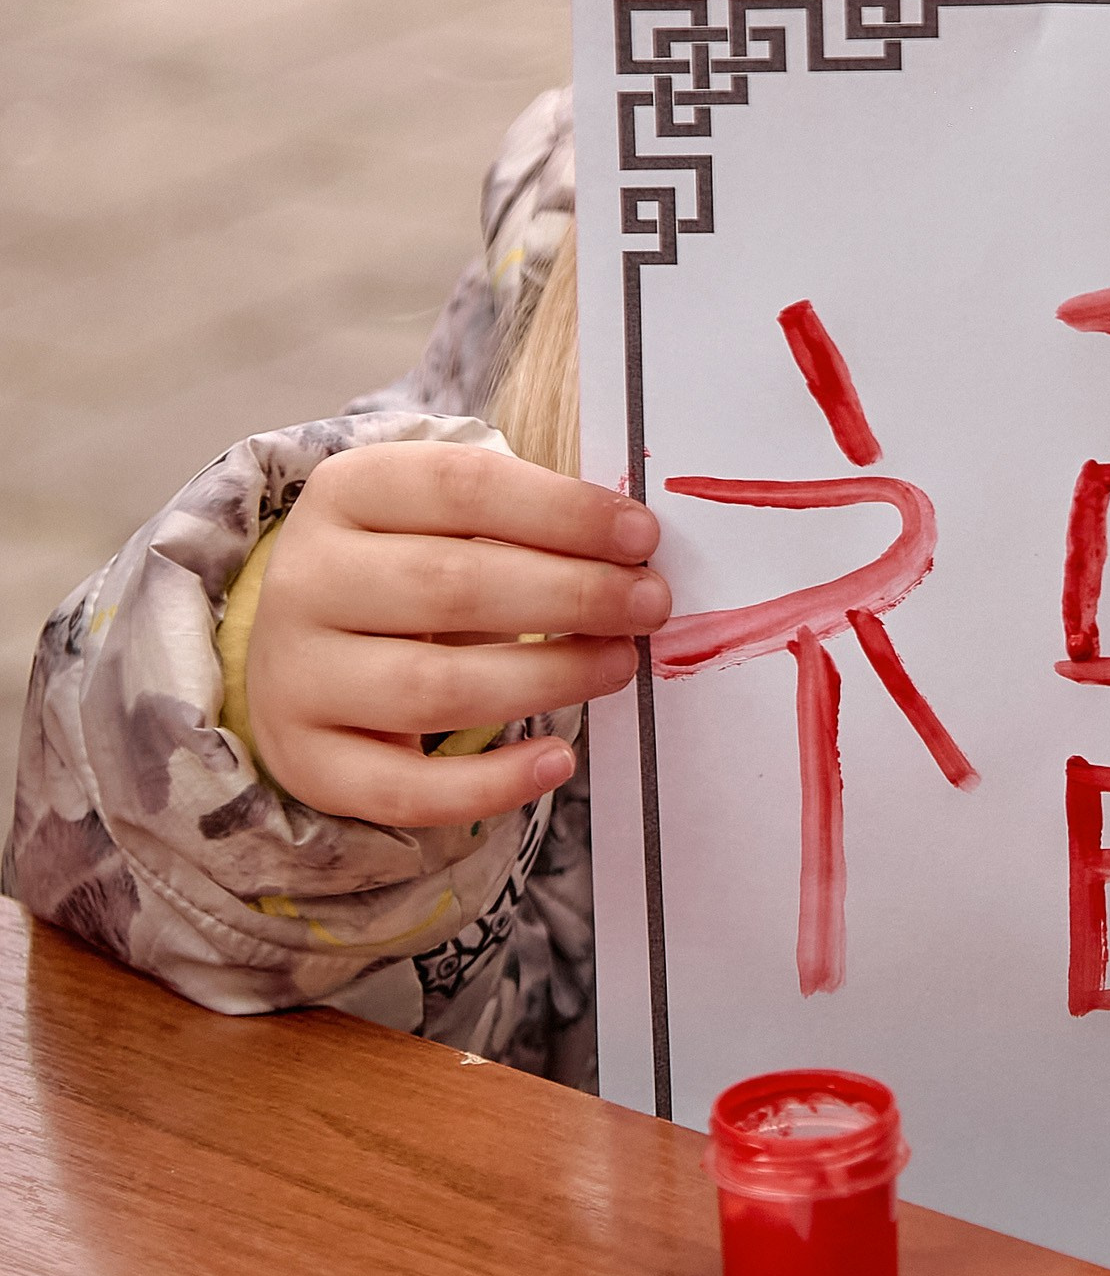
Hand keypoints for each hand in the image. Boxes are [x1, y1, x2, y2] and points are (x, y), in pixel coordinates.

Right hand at [245, 441, 668, 828]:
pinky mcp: (307, 762)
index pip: (462, 486)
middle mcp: (306, 579)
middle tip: (649, 604)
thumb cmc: (400, 567)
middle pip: (450, 584)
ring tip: (619, 664)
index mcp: (345, 492)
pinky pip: (403, 790)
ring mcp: (295, 678)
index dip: (562, 510)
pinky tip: (556, 760)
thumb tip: (630, 550)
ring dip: (547, 678)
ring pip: (432, 688)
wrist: (297, 648)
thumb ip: (519, 521)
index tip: (642, 535)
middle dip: (571, 594)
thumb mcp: (436, 517)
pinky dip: (489, 783)